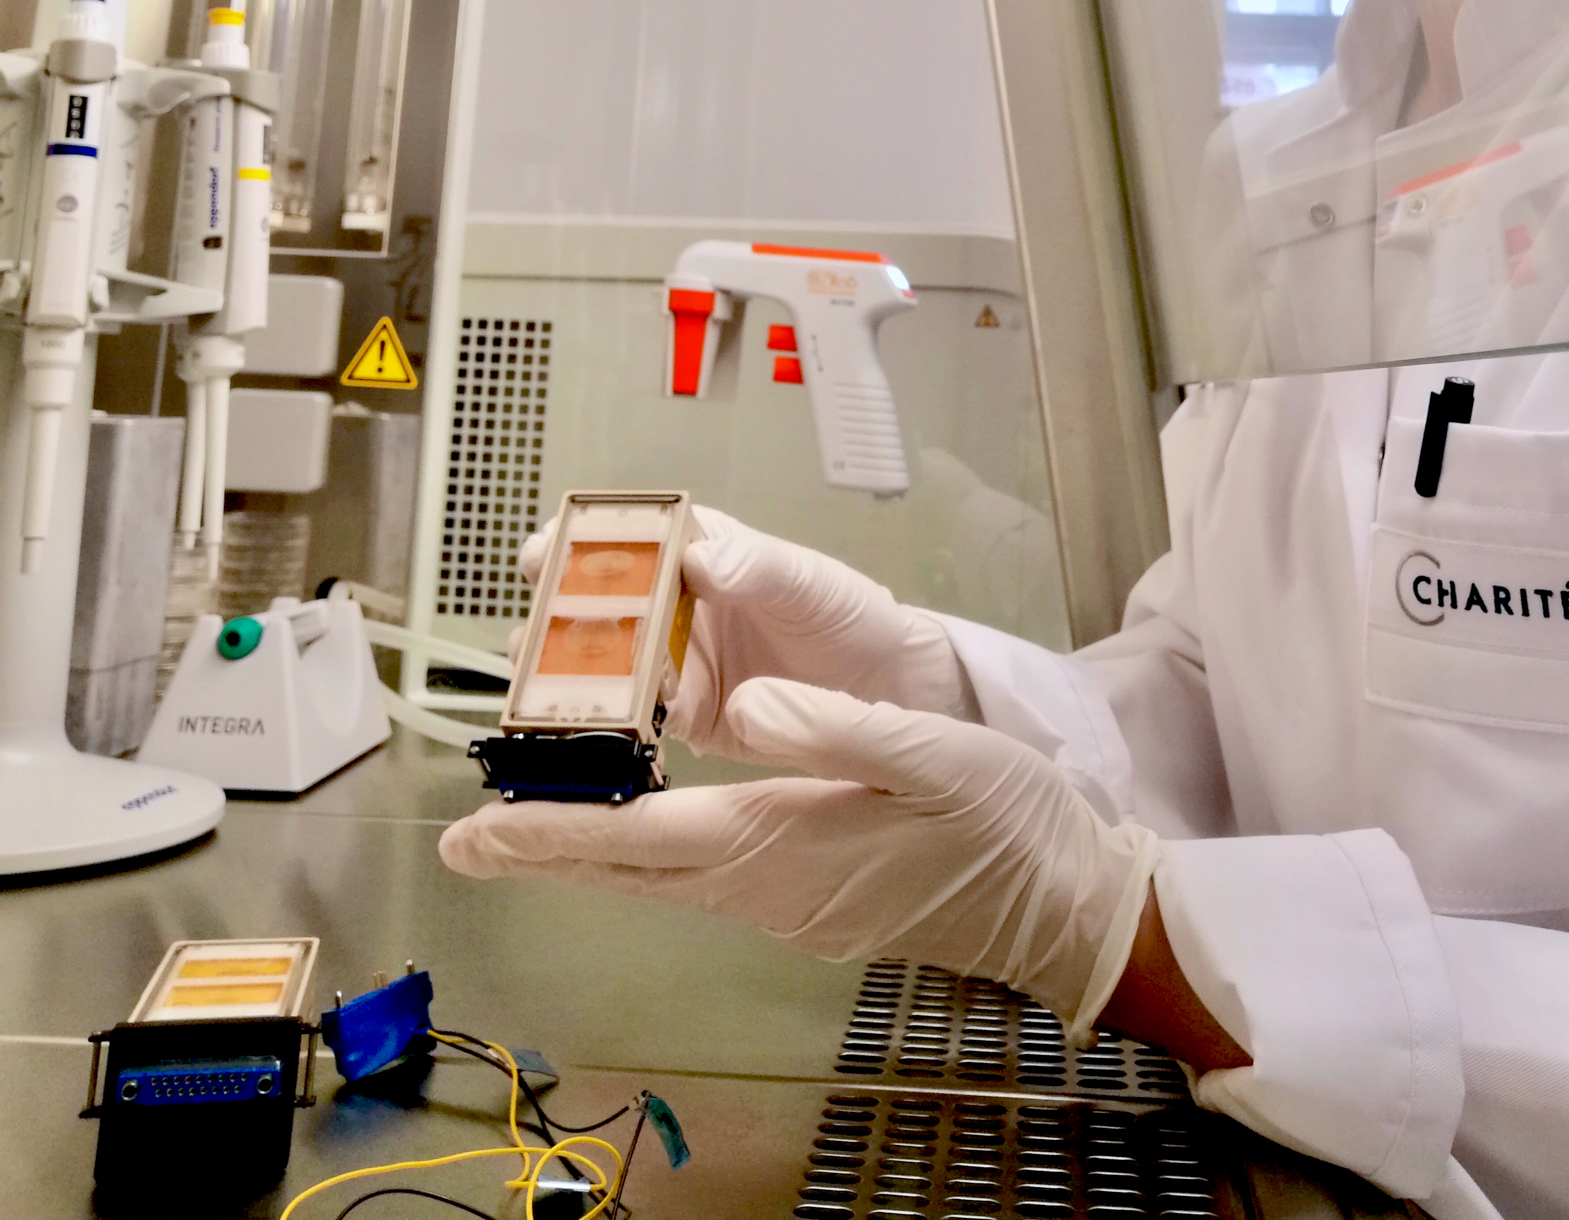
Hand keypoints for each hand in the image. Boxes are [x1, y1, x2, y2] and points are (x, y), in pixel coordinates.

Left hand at [439, 678, 1157, 1033]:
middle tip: (466, 838)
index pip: (645, 838)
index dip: (555, 830)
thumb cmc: (1005, 824)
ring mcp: (789, 902)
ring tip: (529, 822)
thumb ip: (838, 727)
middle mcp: (772, 885)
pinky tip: (637, 827)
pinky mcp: (811, 899)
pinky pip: (702, 875)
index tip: (477, 830)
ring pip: (663, 876)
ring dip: (591, 849)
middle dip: (546, 848)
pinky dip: (647, 850)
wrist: (1064, 903)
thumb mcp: (934, 754)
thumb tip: (750, 703)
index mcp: (790, 843)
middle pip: (633, 868)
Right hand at [510, 507, 973, 761]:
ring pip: (599, 665)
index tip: (542, 557)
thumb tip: (704, 555)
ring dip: (569, 680)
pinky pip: (632, 723)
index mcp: (702, 553)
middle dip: (552, 620)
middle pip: (591, 603)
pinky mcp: (685, 718)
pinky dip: (609, 732)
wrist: (891, 694)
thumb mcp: (813, 585)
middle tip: (534, 645)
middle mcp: (676, 605)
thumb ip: (759, 568)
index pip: (623, 535)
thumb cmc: (853, 618)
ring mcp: (675, 663)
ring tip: (552, 700)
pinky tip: (595, 742)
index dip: (575, 541)